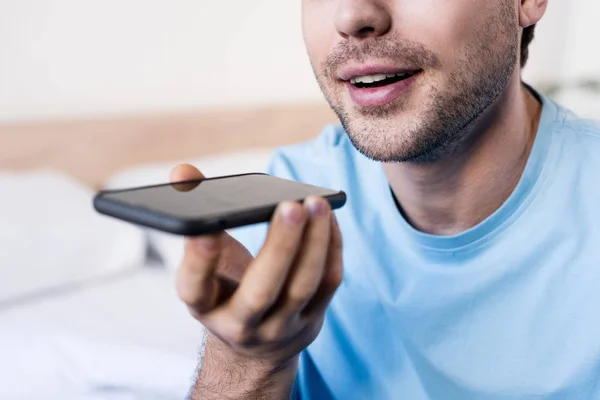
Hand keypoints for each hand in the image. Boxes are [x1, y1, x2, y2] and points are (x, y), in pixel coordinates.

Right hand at [172, 164, 343, 367]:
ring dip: (313, 243)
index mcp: (204, 305)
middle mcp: (240, 323)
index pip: (195, 287)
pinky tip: (328, 218)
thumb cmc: (227, 289)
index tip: (206, 231)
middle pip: (261, 292)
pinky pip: (328, 283)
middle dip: (279, 247)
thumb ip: (198, 216)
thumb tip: (184, 172)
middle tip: (290, 206)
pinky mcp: (311, 320)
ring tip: (317, 204)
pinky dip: (331, 247)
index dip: (198, 261)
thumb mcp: (205, 263)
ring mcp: (279, 326)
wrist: (258, 344)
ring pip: (301, 287)